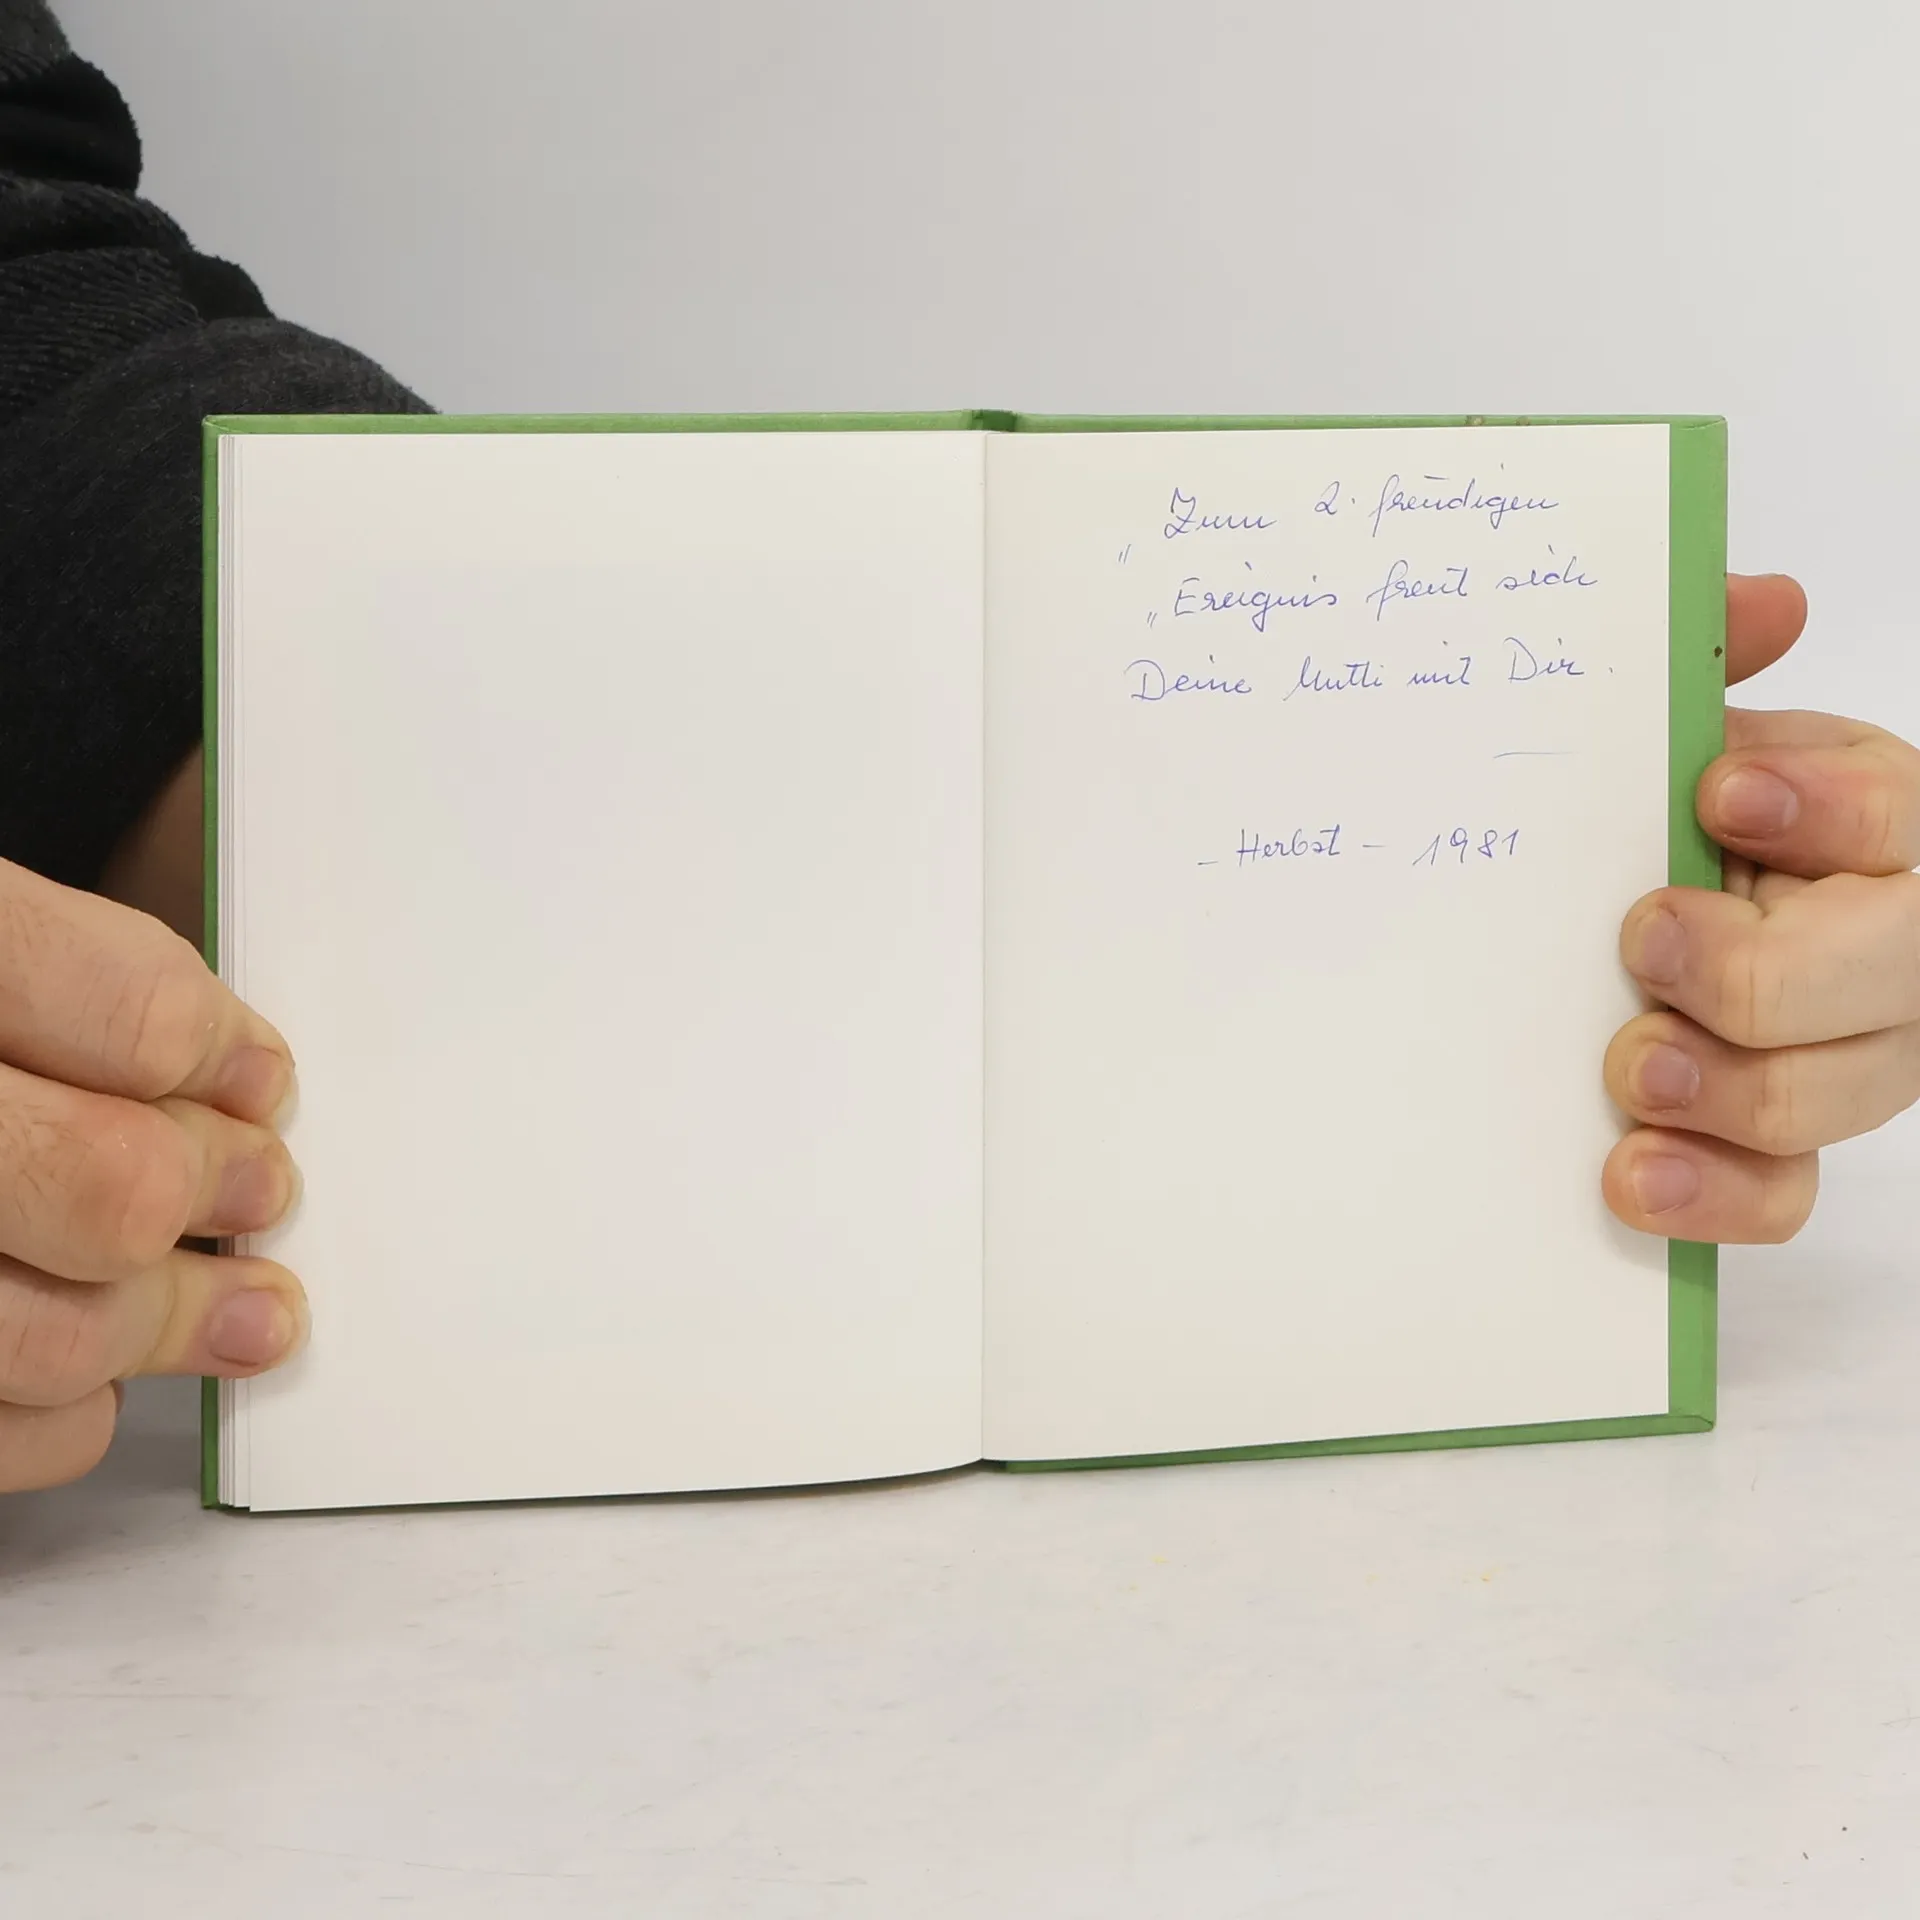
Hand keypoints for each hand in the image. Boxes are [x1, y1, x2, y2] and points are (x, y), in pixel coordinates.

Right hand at [0, 861, 304, 1491]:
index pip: (126, 1016)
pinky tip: (81, 1370)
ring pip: (50, 1336)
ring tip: (240, 1307)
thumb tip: (232, 1079)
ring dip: (167, 1322)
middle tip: (258, 1191)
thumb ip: (63, 979)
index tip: (259, 1080)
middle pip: (106, 1189)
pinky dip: (57, 1415)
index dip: (220, 1054)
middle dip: (212, 1194)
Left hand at [1602, 573, 1919, 1241]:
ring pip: (1838, 1094)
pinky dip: (1715, 1195)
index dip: (1826, 806)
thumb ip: (1722, 660)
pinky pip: (1785, 1190)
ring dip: (1732, 1089)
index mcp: (1887, 825)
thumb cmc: (1709, 817)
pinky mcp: (1791, 1139)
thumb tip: (1761, 596)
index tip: (1722, 790)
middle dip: (1760, 967)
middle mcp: (1896, 947)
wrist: (1682, 909)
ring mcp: (1859, 1054)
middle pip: (1885, 974)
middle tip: (1646, 939)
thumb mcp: (1716, 732)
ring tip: (1632, 1071)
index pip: (1895, 814)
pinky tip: (1632, 1178)